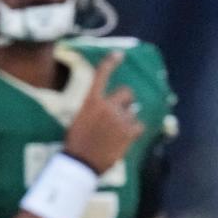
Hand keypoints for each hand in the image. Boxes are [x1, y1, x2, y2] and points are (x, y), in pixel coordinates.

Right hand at [65, 52, 144, 173]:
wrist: (80, 162)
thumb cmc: (77, 142)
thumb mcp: (81, 118)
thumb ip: (97, 108)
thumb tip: (113, 105)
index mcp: (91, 101)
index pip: (101, 76)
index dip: (110, 63)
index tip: (119, 54)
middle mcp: (107, 106)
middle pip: (127, 93)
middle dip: (126, 100)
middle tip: (120, 112)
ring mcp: (119, 118)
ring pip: (133, 112)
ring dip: (127, 120)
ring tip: (114, 134)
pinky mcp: (129, 132)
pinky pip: (139, 125)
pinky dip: (134, 131)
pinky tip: (123, 139)